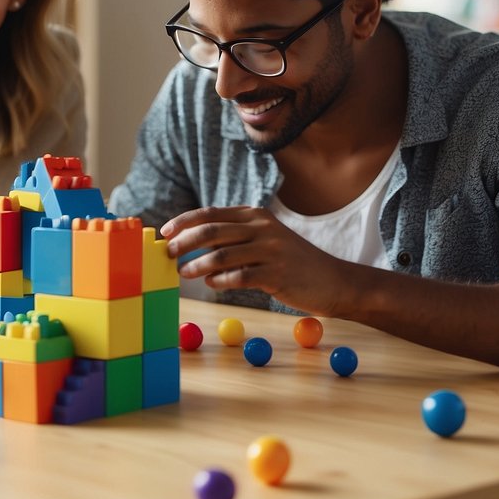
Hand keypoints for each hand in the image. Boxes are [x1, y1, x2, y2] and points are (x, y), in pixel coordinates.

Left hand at [161, 206, 353, 315]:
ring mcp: (271, 249)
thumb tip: (191, 247)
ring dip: (197, 264)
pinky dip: (220, 280)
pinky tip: (211, 284)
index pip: (211, 213)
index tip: (165, 233)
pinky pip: (240, 276)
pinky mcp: (277, 274)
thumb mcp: (263, 241)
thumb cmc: (291, 263)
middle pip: (212, 230)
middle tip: (168, 254)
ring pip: (222, 254)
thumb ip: (232, 240)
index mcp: (255, 215)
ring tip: (183, 273)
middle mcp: (262, 227)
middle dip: (184, 242)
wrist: (333, 281)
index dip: (184, 222)